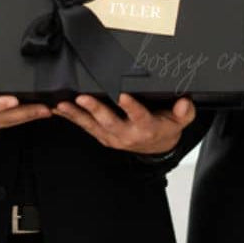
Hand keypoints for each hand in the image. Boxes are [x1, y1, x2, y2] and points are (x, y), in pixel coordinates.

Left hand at [53, 92, 195, 154]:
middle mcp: (128, 134)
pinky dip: (72, 118)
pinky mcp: (102, 136)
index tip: (123, 95)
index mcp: (147, 128)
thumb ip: (184, 112)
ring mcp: (113, 136)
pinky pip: (85, 127)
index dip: (131, 107)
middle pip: (110, 121)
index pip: (139, 116)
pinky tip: (59, 109)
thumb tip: (184, 103)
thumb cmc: (166, 127)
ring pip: (92, 125)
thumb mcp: (181, 121)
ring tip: (63, 104)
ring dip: (77, 115)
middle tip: (83, 98)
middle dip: (96, 109)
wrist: (157, 147)